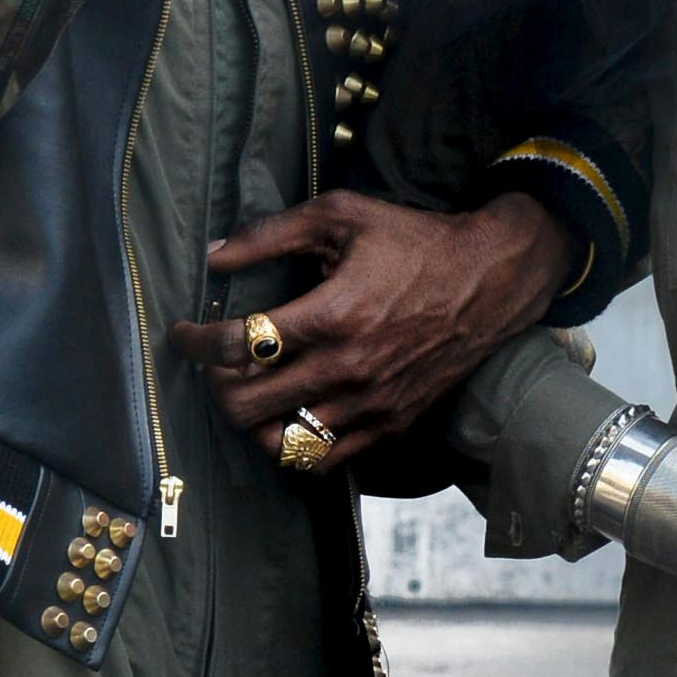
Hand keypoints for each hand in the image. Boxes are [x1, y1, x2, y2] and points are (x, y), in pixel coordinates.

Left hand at [179, 187, 563, 462]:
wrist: (491, 279)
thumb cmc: (414, 242)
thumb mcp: (341, 216)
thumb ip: (270, 234)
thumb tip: (213, 256)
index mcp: (332, 315)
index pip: (239, 345)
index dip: (196, 342)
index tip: (185, 334)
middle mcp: (348, 369)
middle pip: (247, 405)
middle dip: (215, 385)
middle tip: (214, 365)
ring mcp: (370, 405)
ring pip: (280, 443)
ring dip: (249, 421)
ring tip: (247, 394)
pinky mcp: (390, 425)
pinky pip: (323, 461)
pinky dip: (292, 447)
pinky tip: (284, 419)